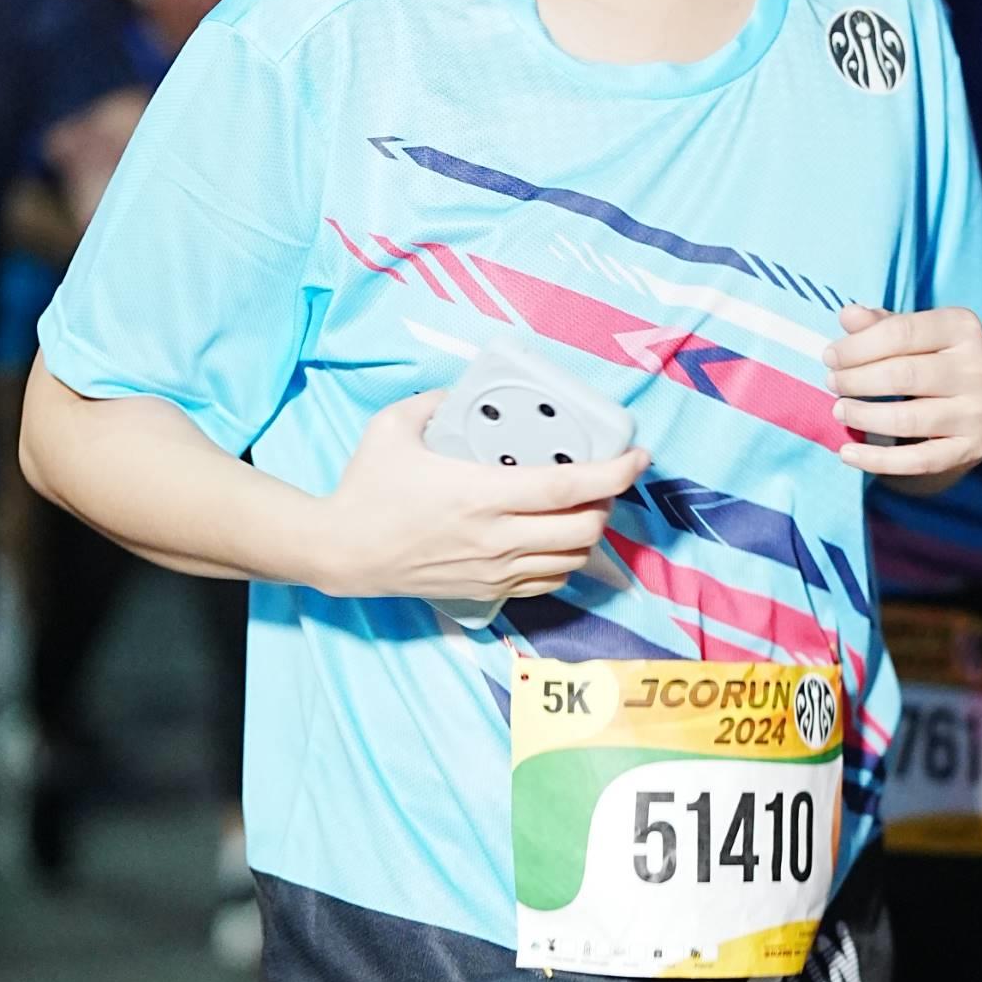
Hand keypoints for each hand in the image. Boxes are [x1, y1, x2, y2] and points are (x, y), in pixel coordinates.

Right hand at [316, 392, 647, 601]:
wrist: (342, 552)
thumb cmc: (366, 488)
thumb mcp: (392, 427)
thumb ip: (434, 401)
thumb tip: (465, 390)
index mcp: (481, 494)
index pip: (568, 489)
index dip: (614, 473)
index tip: (638, 456)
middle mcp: (496, 538)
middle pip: (584, 529)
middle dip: (608, 503)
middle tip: (605, 480)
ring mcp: (495, 571)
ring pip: (572, 559)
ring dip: (590, 533)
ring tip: (585, 508)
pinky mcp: (487, 591)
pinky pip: (548, 582)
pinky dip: (566, 561)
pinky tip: (559, 540)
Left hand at [826, 303, 981, 481]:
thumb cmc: (938, 359)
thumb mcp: (917, 333)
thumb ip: (883, 324)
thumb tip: (848, 315)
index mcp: (963, 328)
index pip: (901, 332)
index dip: (858, 346)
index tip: (830, 356)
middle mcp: (977, 369)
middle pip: (903, 375)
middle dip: (857, 380)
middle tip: (832, 383)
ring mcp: (977, 412)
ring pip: (908, 419)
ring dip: (863, 416)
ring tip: (839, 411)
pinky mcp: (971, 448)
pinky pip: (917, 460)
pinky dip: (877, 460)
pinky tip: (847, 453)